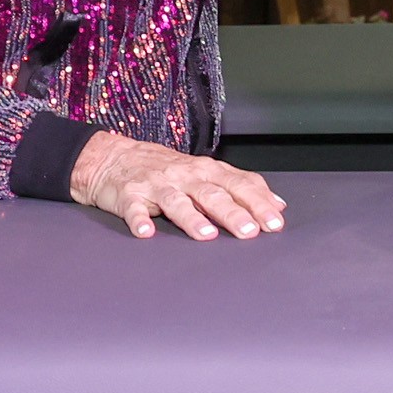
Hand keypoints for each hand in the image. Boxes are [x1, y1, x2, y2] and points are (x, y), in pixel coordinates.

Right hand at [70, 131, 288, 241]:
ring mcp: (156, 185)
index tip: (275, 221)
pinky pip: (134, 209)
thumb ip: (241, 186)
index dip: (258, 202)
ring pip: (177, 202)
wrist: (114, 157)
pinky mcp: (129, 196)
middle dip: (233, 213)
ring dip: (191, 218)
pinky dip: (139, 219)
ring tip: (206, 234)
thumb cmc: (167, 168)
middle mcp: (185, 176)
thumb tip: (278, 204)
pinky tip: (146, 232)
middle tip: (250, 231)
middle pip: (213, 194)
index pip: (238, 185)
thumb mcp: (206, 172)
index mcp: (207, 171)